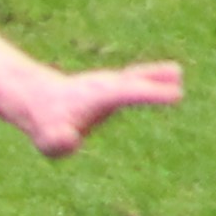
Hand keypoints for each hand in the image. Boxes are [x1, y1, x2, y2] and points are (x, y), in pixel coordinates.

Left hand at [12, 61, 182, 157]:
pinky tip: (172, 76)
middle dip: (154, 83)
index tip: (175, 96)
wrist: (38, 100)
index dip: (151, 94)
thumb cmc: (45, 125)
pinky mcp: (113, 87)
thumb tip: (69, 141)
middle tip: (177, 82)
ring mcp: (110, 84)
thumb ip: (59, 142)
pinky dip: (152, 78)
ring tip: (176, 73)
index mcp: (96, 96)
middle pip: (134, 81)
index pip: (128, 94)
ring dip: (156, 75)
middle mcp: (106, 86)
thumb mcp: (49, 140)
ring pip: (136, 76)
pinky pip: (136, 81)